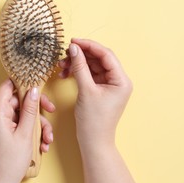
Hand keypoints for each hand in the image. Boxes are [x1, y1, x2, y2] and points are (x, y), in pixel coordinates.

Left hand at [0, 79, 54, 182]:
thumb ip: (30, 110)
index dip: (21, 81)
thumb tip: (33, 90)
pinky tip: (42, 144)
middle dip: (37, 108)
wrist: (1, 182)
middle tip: (50, 111)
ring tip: (47, 139)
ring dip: (39, 124)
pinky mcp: (8, 131)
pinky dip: (34, 132)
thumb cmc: (9, 162)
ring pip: (25, 114)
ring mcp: (3, 124)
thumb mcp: (25, 133)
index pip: (7, 86)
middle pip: (20, 100)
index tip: (36, 82)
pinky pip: (23, 124)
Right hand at [59, 38, 139, 182]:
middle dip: (81, 55)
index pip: (106, 55)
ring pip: (92, 66)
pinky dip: (78, 72)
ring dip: (77, 63)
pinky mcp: (100, 89)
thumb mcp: (86, 91)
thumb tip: (74, 48)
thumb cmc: (94, 120)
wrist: (93, 141)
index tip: (73, 41)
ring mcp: (109, 85)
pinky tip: (66, 73)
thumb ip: (80, 67)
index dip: (89, 46)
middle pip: (99, 59)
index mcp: (121, 80)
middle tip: (65, 53)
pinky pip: (89, 74)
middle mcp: (118, 80)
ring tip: (62, 65)